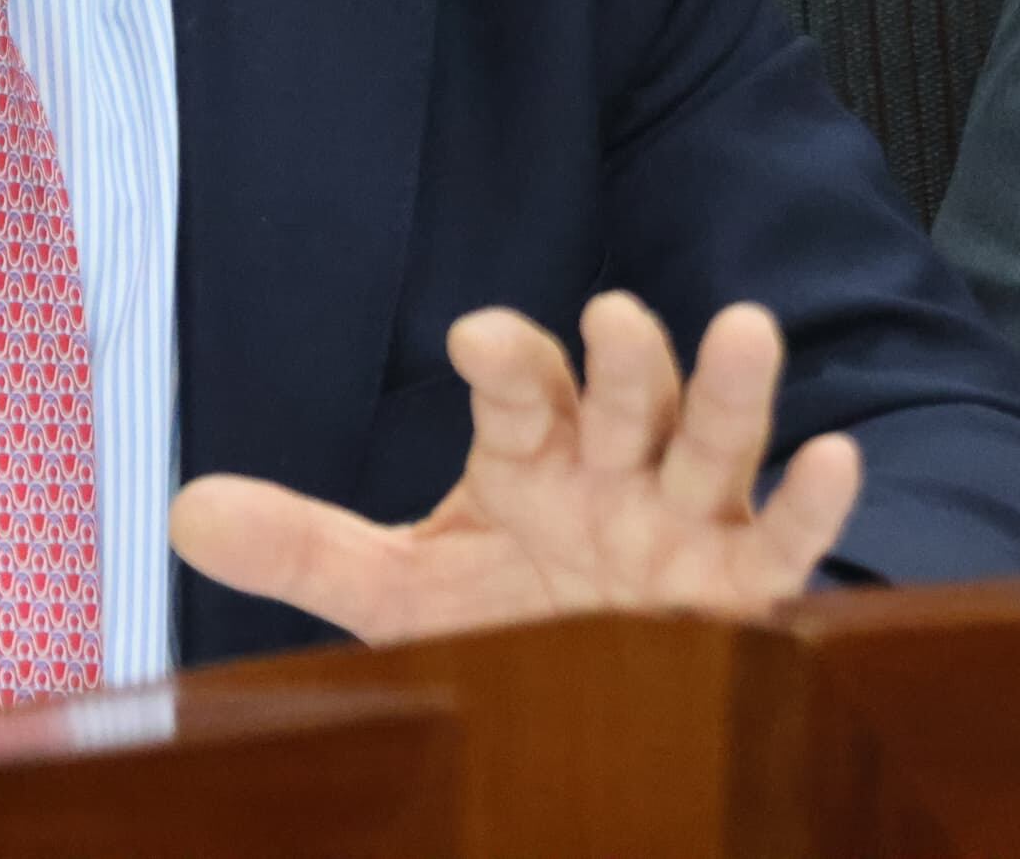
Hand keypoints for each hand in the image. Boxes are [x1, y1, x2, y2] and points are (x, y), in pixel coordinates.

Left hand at [167, 291, 861, 644]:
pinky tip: (838, 457)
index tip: (475, 335)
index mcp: (535, 454)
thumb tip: (181, 509)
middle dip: (622, 358)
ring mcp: (686, 521)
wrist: (603, 705)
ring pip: (713, 443)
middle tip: (612, 314)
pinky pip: (784, 539)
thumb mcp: (402, 590)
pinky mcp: (743, 584)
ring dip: (729, 390)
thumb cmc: (513, 618)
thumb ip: (304, 548)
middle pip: (623, 397)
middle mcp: (617, 469)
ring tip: (744, 329)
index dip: (504, 360)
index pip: (520, 390)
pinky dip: (814, 502)